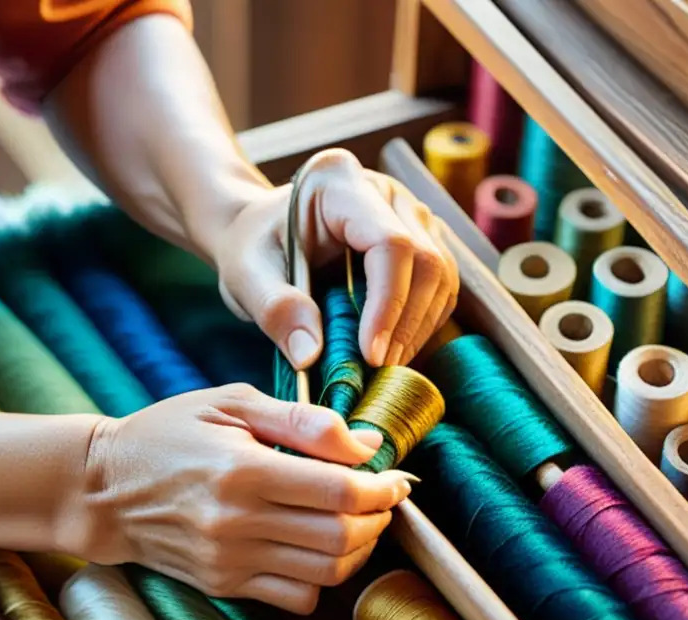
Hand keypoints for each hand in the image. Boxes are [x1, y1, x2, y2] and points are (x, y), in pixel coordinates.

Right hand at [78, 383, 413, 613]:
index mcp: (243, 469)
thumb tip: (365, 443)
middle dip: (378, 518)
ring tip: (357, 521)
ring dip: (358, 549)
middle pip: (341, 536)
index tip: (394, 476)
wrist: (103, 489)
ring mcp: (229, 560)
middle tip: (383, 497)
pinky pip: (295, 597)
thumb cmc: (167, 433)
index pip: (340, 491)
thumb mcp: (230, 403)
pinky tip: (316, 548)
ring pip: (326, 572)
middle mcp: (237, 522)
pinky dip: (321, 578)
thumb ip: (301, 421)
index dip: (382, 486)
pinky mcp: (223, 584)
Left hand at [213, 149, 458, 368]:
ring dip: (418, 328)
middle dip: (406, 323)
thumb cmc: (250, 248)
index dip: (388, 302)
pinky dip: (420, 324)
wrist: (256, 235)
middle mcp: (384, 191)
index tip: (369, 354)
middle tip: (377, 369)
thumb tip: (309, 356)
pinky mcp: (418, 240)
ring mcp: (408, 213)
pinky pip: (438, 286)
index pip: (389, 242)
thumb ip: (274, 309)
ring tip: (382, 366)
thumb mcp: (245, 276)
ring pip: (441, 275)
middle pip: (426, 259)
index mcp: (339, 182)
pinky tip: (391, 350)